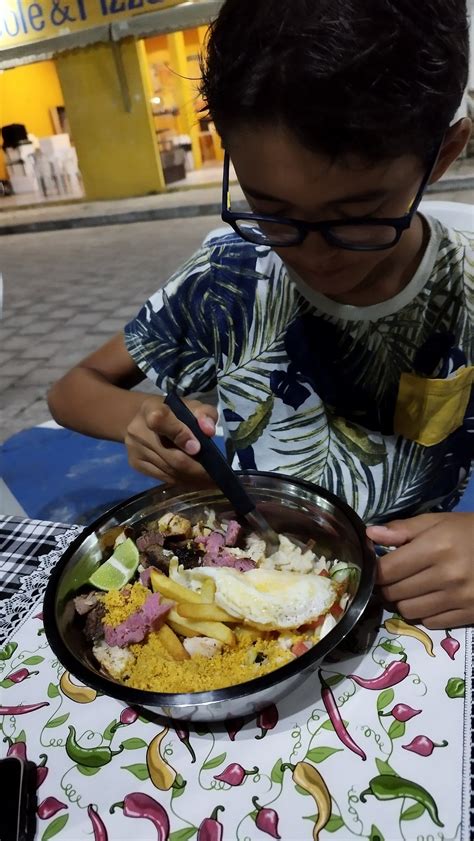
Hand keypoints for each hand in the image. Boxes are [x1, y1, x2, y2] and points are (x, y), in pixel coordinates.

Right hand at [125, 397, 217, 484]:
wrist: (144, 419)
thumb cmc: (173, 412)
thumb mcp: (191, 406)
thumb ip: (204, 414)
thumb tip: (208, 430)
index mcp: (151, 409)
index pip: (160, 421)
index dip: (180, 435)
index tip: (198, 448)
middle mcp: (138, 430)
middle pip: (171, 456)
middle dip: (197, 469)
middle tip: (216, 477)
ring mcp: (135, 449)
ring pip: (169, 471)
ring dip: (192, 479)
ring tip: (209, 482)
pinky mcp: (136, 464)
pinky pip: (164, 478)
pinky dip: (182, 481)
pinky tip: (195, 482)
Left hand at [366, 513, 473, 628]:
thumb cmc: (471, 531)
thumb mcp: (439, 521)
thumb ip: (403, 529)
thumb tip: (370, 535)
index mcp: (436, 547)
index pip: (388, 570)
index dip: (376, 571)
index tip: (377, 568)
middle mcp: (447, 576)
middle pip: (395, 593)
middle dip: (388, 586)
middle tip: (393, 578)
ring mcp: (460, 598)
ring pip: (409, 611)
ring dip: (404, 601)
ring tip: (412, 588)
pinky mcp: (471, 614)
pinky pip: (431, 623)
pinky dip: (425, 613)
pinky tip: (432, 598)